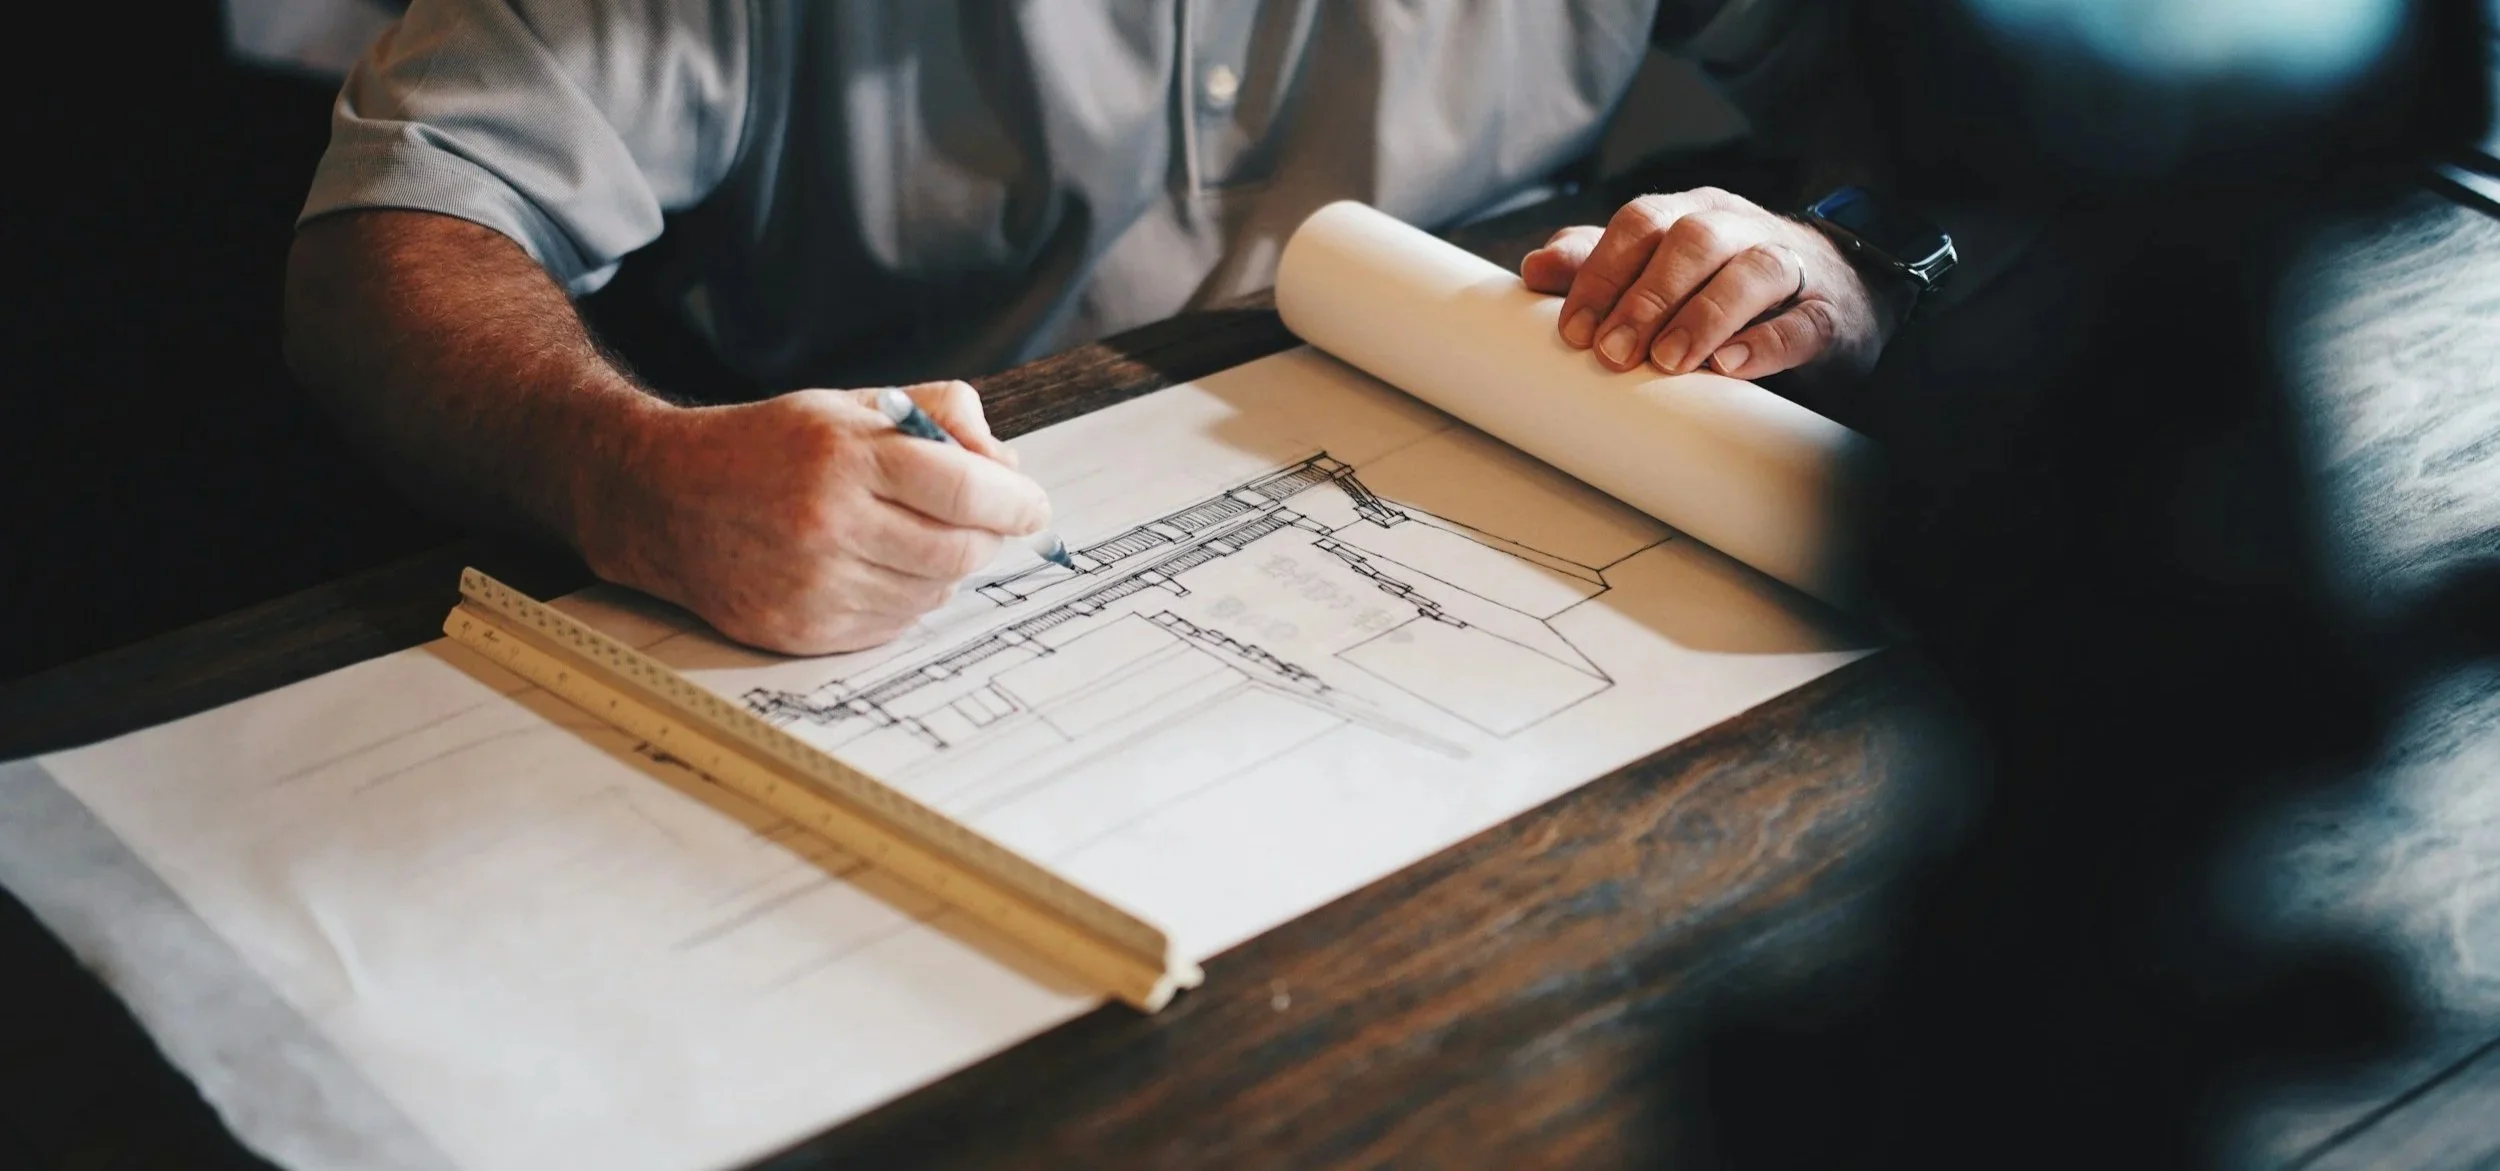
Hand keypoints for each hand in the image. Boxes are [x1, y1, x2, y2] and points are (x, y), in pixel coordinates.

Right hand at [578, 381, 1049, 654]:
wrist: (664, 499)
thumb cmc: (767, 446)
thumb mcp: (848, 405)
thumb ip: (938, 414)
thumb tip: (1007, 464)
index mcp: (844, 456)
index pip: (966, 489)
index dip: (1016, 501)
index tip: (1032, 505)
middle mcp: (829, 523)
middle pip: (960, 550)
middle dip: (987, 536)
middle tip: (980, 521)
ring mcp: (814, 585)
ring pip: (933, 593)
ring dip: (944, 569)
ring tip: (911, 537)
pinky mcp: (802, 630)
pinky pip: (894, 625)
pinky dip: (905, 599)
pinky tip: (877, 568)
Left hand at [1521, 187, 1902, 381]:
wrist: (1835, 295)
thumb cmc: (1725, 283)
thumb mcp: (1660, 268)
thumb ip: (1601, 265)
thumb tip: (1533, 268)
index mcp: (1691, 214)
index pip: (1641, 223)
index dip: (1602, 272)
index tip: (1574, 330)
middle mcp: (1740, 228)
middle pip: (1692, 241)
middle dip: (1646, 297)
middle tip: (1612, 352)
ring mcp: (1791, 266)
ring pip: (1751, 270)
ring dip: (1702, 315)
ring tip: (1668, 362)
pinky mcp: (1827, 313)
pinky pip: (1802, 321)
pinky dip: (1765, 343)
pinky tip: (1731, 367)